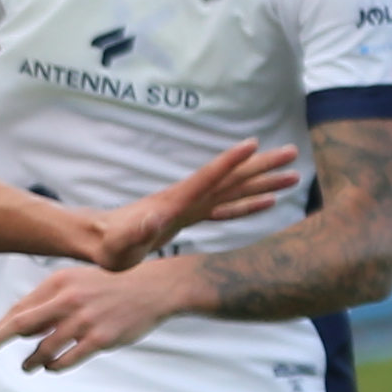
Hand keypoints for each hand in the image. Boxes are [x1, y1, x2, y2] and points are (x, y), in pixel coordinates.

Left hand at [0, 258, 197, 375]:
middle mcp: (68, 300)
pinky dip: (54, 366)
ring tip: (27, 366)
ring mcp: (84, 320)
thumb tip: (19, 327)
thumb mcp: (77, 282)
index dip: (0, 327)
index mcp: (60, 283)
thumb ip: (48, 301)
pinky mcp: (100, 338)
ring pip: (44, 348)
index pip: (20, 308)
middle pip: (21, 324)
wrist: (155, 287)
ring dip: (31, 361)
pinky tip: (51, 367)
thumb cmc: (111, 286)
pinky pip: (67, 359)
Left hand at [78, 141, 298, 271]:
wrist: (97, 242)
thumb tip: (154, 219)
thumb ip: (137, 232)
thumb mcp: (121, 244)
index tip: (253, 144)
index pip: (208, 178)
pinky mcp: (190, 217)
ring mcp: (190, 206)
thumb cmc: (108, 246)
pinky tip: (267, 201)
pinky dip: (248, 204)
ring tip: (293, 173)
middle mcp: (187, 199)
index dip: (229, 162)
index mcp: (175, 203)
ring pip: (234, 190)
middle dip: (262, 166)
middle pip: (231, 178)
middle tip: (294, 152)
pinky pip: (226, 208)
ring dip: (263, 182)